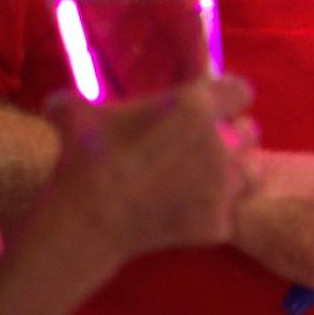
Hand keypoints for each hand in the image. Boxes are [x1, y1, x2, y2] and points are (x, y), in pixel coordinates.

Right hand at [46, 75, 254, 264]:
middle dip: (234, 134)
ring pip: (253, 172)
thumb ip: (79, 101)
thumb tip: (60, 103)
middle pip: (251, 132)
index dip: (226, 96)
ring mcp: (225, 187)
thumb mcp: (74, 113)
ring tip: (215, 174)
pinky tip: (197, 209)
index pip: (240, 91)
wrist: (87, 220)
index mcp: (197, 107)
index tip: (211, 103)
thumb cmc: (85, 158)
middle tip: (209, 141)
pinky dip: (218, 211)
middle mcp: (221, 145)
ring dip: (237, 170)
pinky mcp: (220, 223)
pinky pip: (232, 212)